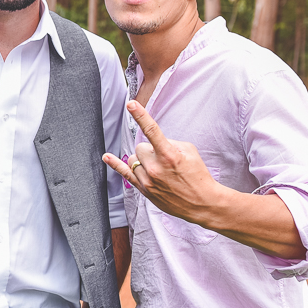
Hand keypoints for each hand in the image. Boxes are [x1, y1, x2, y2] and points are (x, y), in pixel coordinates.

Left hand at [102, 100, 222, 226]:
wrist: (201, 203)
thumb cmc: (197, 175)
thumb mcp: (190, 152)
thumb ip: (170, 143)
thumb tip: (155, 142)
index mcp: (169, 155)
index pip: (152, 130)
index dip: (140, 115)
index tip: (131, 104)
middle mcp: (155, 168)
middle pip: (140, 147)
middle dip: (151, 149)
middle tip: (166, 160)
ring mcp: (147, 180)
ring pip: (133, 159)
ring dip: (143, 160)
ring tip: (160, 169)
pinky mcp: (144, 190)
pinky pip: (125, 174)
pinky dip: (115, 164)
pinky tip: (106, 157)